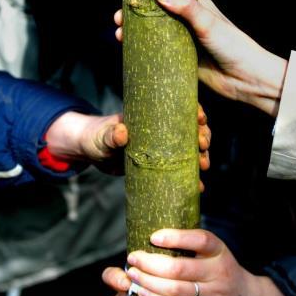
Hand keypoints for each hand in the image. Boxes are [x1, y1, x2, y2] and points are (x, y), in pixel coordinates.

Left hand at [47, 107, 209, 181]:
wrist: (92, 154)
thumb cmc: (97, 136)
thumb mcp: (103, 135)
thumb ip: (112, 134)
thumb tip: (122, 132)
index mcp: (152, 117)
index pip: (180, 109)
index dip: (195, 112)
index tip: (201, 119)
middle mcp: (162, 132)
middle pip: (191, 130)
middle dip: (203, 137)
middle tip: (203, 148)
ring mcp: (162, 149)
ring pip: (190, 150)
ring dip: (201, 157)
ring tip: (203, 167)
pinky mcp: (159, 166)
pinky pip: (179, 170)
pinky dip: (190, 178)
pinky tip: (198, 186)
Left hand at [102, 229, 295, 295]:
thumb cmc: (221, 270)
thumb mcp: (216, 252)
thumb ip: (193, 244)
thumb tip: (155, 234)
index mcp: (220, 252)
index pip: (200, 240)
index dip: (176, 238)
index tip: (153, 237)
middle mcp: (218, 272)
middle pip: (180, 268)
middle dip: (150, 263)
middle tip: (133, 258)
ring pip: (175, 290)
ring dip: (148, 282)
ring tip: (133, 275)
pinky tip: (142, 293)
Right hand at [115, 0, 286, 115]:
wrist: (245, 79)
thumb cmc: (232, 46)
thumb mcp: (208, 23)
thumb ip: (185, 8)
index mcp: (195, 7)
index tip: (127, 4)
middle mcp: (188, 24)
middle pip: (156, 19)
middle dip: (136, 21)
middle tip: (118, 25)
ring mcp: (185, 45)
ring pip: (157, 39)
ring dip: (138, 39)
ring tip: (120, 40)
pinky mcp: (184, 64)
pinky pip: (162, 58)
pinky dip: (148, 56)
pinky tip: (135, 58)